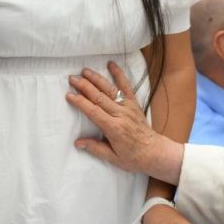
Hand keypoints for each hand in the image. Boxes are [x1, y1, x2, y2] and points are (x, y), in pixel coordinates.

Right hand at [67, 62, 183, 184]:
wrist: (155, 152)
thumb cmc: (133, 158)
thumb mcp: (113, 158)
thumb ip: (95, 148)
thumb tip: (77, 143)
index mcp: (114, 128)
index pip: (93, 111)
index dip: (80, 102)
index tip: (69, 95)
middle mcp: (121, 114)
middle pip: (99, 97)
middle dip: (84, 86)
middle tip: (71, 78)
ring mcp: (128, 107)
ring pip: (109, 89)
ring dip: (96, 78)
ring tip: (84, 70)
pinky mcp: (134, 104)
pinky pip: (126, 87)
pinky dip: (119, 74)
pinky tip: (111, 64)